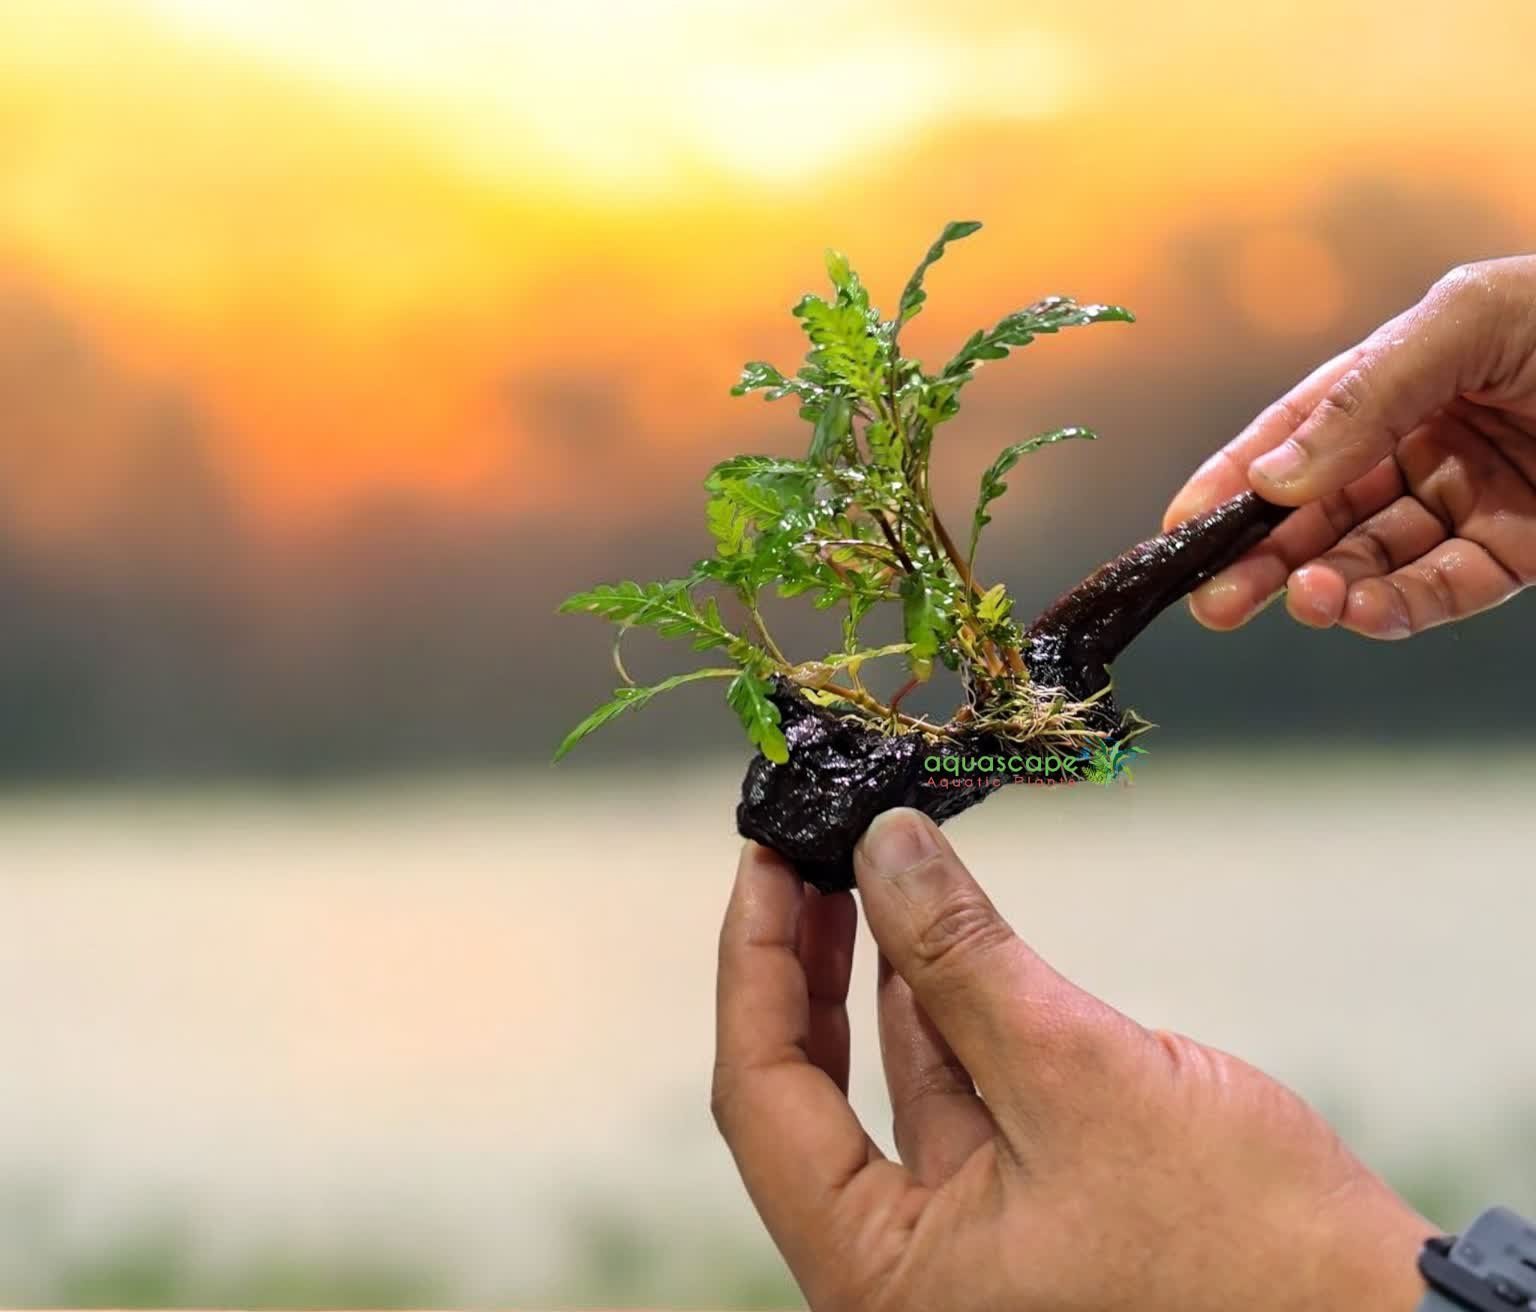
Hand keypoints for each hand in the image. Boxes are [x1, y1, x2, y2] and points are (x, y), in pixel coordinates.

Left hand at [713, 809, 1432, 1311]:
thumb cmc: (1238, 1249)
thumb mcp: (1079, 1077)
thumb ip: (963, 961)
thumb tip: (882, 850)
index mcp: (884, 1276)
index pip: (765, 1098)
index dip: (753, 966)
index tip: (759, 866)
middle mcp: (910, 1270)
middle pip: (811, 1093)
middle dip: (802, 969)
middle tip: (796, 861)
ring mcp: (971, 1242)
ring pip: (895, 1082)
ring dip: (882, 973)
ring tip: (868, 871)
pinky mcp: (1033, 1206)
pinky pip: (962, 1091)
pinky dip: (949, 1008)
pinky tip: (936, 936)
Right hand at [1164, 256, 1535, 636]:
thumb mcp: (1470, 320)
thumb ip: (1367, 395)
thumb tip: (1273, 476)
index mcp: (1400, 375)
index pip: (1294, 434)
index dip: (1231, 480)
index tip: (1178, 528)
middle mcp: (1423, 440)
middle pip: (1320, 509)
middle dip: (1262, 553)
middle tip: (1215, 598)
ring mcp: (1469, 500)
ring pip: (1371, 558)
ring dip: (1325, 585)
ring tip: (1301, 600)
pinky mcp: (1519, 554)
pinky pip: (1440, 590)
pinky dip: (1393, 607)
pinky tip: (1355, 609)